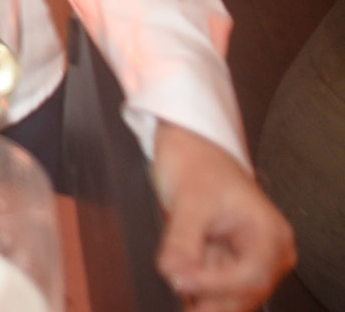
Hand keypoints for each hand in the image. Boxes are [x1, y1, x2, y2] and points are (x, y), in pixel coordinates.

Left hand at [152, 120, 295, 311]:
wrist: (190, 147)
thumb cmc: (198, 163)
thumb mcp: (189, 200)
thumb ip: (182, 240)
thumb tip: (175, 272)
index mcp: (269, 235)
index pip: (251, 276)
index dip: (215, 284)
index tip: (182, 280)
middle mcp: (266, 253)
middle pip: (243, 294)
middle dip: (208, 297)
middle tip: (175, 287)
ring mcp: (248, 260)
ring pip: (229, 297)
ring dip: (201, 296)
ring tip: (174, 282)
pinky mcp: (228, 263)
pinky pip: (215, 289)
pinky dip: (196, 291)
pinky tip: (177, 283)